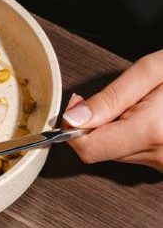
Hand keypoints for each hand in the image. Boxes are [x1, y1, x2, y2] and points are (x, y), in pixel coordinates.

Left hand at [63, 50, 162, 170]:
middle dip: (97, 125)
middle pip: (101, 150)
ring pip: (119, 153)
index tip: (77, 106)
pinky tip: (154, 119)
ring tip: (144, 106)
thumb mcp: (153, 71)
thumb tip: (73, 119)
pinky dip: (135, 137)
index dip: (73, 129)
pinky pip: (139, 155)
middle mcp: (162, 156)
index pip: (88, 149)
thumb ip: (110, 98)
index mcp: (152, 131)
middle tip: (116, 98)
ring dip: (118, 130)